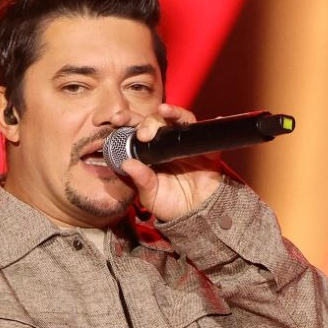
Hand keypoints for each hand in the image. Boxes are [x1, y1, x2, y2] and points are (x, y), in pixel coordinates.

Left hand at [116, 102, 225, 221]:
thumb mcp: (150, 195)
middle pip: (158, 122)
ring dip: (173, 113)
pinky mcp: (205, 150)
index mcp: (149, 152)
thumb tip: (127, 164)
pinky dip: (209, 125)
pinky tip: (210, 120)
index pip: (137, 130)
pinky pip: (206, 134)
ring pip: (180, 121)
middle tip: (143, 134)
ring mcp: (186, 144)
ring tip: (164, 111)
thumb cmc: (170, 205)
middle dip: (148, 121)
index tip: (117, 119)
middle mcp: (167, 144)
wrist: (195, 216)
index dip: (127, 120)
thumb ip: (141, 180)